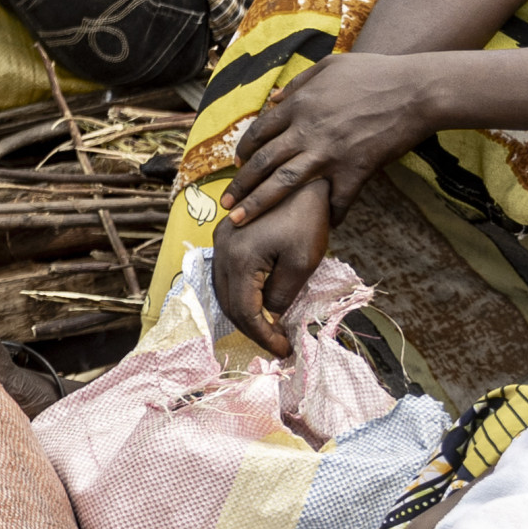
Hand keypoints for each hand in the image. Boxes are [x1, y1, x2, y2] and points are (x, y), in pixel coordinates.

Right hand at [214, 180, 332, 356]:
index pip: (244, 311)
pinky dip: (240, 294)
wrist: (303, 178)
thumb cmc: (307, 220)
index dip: (263, 336)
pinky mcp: (226, 235)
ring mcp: (220, 240)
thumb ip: (282, 296)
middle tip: (276, 344)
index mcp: (238, 258)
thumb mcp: (301, 263)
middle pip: (227, 303)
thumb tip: (271, 317)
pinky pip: (225, 274)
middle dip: (251, 328)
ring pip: (222, 289)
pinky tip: (260, 302)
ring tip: (269, 328)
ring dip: (243, 312)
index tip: (284, 350)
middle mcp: (221, 250)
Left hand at [226, 50, 440, 226]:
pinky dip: (329, 215)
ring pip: (284, 183)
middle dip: (240, 185)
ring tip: (241, 220)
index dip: (244, 151)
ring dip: (259, 204)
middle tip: (225, 204)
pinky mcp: (355, 169)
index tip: (236, 166)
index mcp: (299, 105)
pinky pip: (337, 199)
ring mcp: (329, 152)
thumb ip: (298, 84)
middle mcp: (306, 131)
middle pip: (263, 162)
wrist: (415, 91)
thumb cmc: (375, 73)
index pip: (259, 132)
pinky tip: (324, 226)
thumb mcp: (329, 66)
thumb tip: (273, 99)